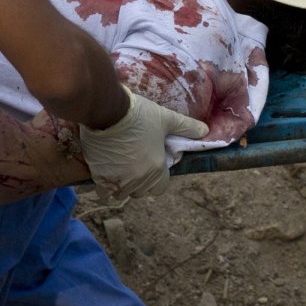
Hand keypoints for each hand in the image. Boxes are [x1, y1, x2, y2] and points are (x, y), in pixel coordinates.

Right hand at [76, 90, 209, 204]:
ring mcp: (118, 180)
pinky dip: (104, 186)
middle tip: (134, 164)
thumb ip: (186, 126)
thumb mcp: (166, 118)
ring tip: (118, 169)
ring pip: (122, 193)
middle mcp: (138, 179)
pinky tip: (104, 172)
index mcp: (156, 169)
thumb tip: (205, 131)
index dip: (157, 178)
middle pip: (140, 191)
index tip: (150, 165)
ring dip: (121, 185)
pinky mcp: (101, 177)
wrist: (108, 111)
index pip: (160, 188)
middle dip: (139, 182)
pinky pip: (103, 192)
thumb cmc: (140, 115)